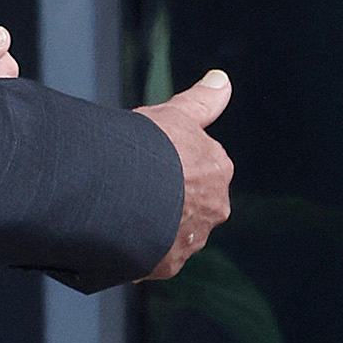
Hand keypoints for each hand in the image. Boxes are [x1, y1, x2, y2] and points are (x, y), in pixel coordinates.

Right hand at [138, 69, 233, 278]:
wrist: (125, 192)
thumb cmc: (149, 147)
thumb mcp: (175, 115)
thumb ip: (202, 102)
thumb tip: (223, 79)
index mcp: (217, 171)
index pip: (198, 167)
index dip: (171, 162)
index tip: (148, 161)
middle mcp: (214, 208)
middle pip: (189, 202)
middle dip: (167, 197)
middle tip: (132, 186)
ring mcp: (192, 238)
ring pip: (173, 231)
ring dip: (154, 225)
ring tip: (122, 212)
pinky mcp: (169, 263)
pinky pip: (154, 257)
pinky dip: (140, 249)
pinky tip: (119, 236)